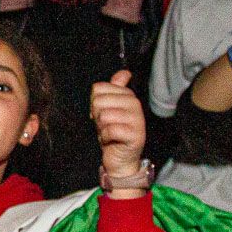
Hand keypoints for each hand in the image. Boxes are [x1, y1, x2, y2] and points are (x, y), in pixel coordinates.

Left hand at [91, 70, 146, 186]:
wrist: (120, 158)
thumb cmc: (113, 132)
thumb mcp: (110, 107)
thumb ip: (113, 89)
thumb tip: (125, 73)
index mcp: (128, 95)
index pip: (99, 88)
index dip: (94, 102)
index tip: (102, 112)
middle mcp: (135, 104)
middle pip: (99, 101)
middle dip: (97, 116)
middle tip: (105, 125)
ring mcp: (137, 119)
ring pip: (105, 115)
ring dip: (101, 128)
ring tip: (109, 132)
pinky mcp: (136, 135)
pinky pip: (110, 130)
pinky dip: (105, 137)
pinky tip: (111, 140)